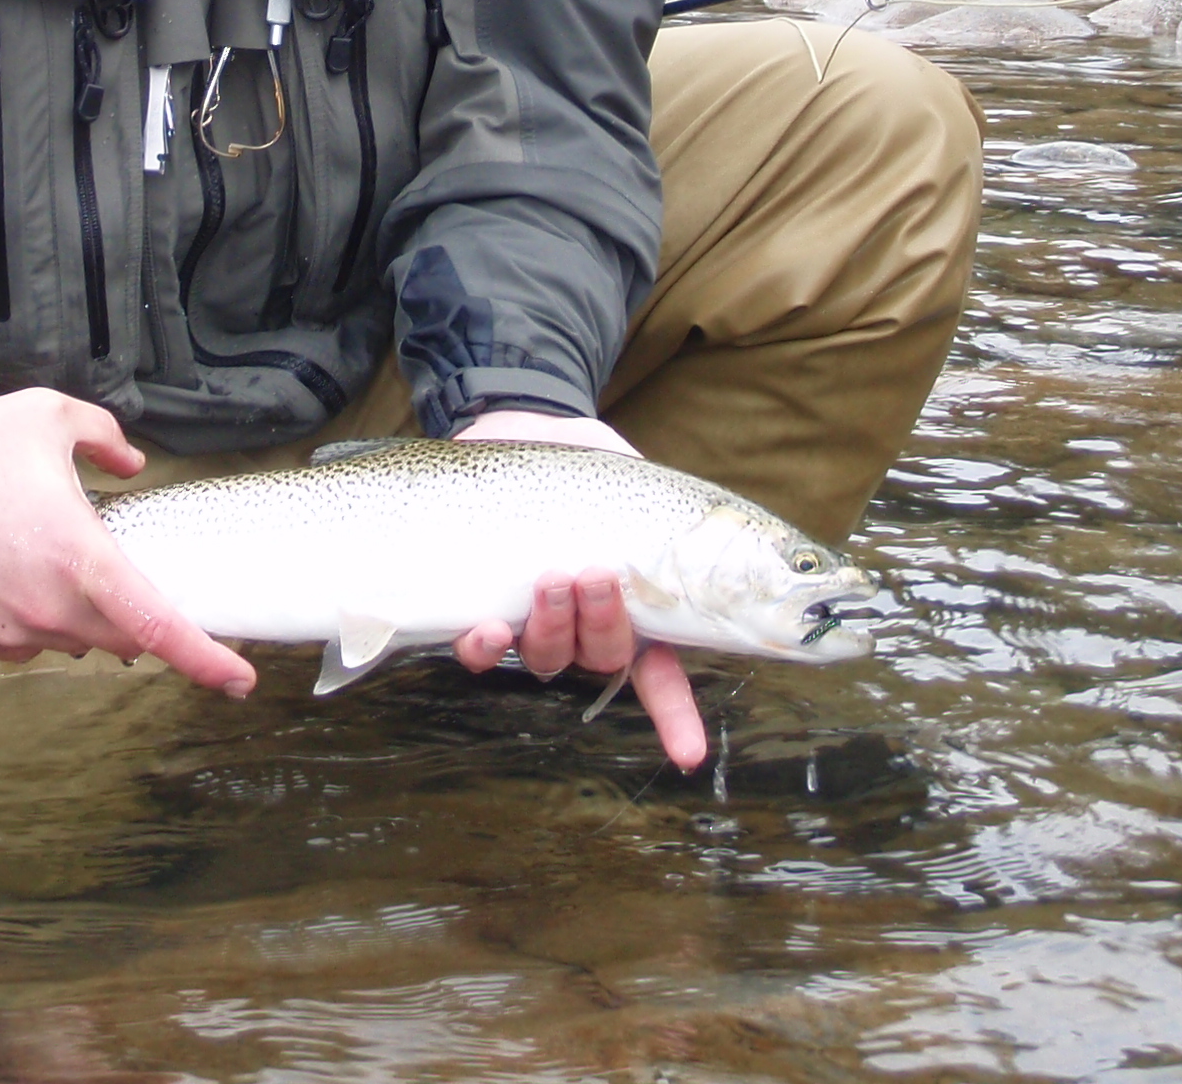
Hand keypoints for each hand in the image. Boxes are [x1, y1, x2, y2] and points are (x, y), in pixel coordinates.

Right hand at [0, 389, 256, 698]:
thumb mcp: (50, 416)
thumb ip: (107, 437)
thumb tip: (134, 462)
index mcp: (76, 555)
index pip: (155, 625)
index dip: (205, 659)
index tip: (240, 680)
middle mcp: (45, 606)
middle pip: (120, 639)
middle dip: (133, 614)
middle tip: (117, 568)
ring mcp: (6, 631)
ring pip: (72, 639)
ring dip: (80, 611)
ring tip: (44, 552)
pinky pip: (27, 641)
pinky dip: (36, 616)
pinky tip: (9, 570)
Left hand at [448, 409, 708, 770]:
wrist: (520, 426)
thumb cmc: (588, 467)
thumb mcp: (635, 483)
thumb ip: (661, 517)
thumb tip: (702, 529)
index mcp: (631, 608)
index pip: (660, 676)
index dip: (675, 718)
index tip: (689, 755)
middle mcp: (582, 626)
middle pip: (603, 657)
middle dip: (604, 623)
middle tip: (597, 574)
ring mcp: (533, 620)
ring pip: (549, 656)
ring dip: (554, 627)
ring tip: (552, 579)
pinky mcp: (480, 607)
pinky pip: (482, 651)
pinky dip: (486, 646)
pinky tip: (490, 627)